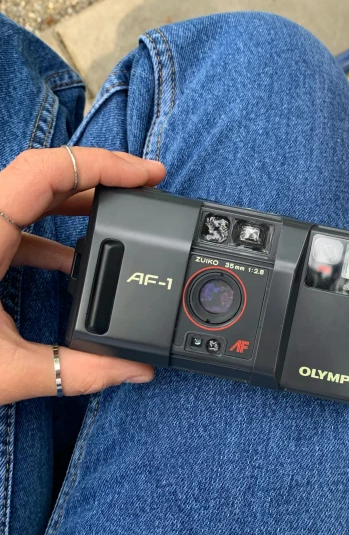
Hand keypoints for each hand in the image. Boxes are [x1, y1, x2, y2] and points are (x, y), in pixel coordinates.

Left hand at [0, 147, 165, 404]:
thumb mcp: (5, 371)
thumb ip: (76, 371)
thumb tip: (133, 371)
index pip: (47, 171)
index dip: (104, 164)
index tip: (147, 174)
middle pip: (46, 176)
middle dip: (102, 178)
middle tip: (147, 187)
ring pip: (31, 197)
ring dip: (78, 203)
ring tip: (122, 217)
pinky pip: (18, 225)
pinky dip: (53, 234)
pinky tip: (74, 262)